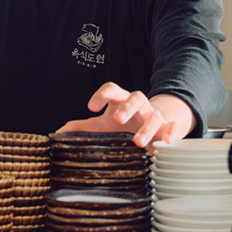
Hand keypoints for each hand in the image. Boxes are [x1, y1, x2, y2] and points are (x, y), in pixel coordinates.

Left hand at [56, 83, 194, 148]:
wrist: (155, 126)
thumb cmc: (125, 124)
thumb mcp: (104, 125)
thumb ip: (83, 127)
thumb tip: (58, 134)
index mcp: (121, 101)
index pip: (112, 89)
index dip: (101, 95)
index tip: (91, 107)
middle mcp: (139, 105)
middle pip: (135, 96)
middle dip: (126, 107)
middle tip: (117, 118)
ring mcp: (155, 116)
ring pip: (154, 115)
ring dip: (147, 127)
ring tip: (138, 142)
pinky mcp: (169, 127)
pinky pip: (173, 126)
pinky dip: (172, 132)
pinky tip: (168, 141)